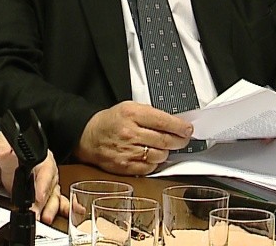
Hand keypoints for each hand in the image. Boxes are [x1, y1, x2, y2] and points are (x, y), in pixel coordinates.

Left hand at [0, 133, 68, 223]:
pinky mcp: (47, 194)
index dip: (44, 183)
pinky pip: (59, 201)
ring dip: (51, 209)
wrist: (10, 158)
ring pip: (54, 197)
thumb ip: (1, 147)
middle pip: (50, 187)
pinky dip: (64, 209)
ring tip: (45, 218)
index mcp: (42, 157)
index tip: (39, 195)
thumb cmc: (12, 151)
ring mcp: (50, 183)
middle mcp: (49, 171)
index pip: (46, 170)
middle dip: (44, 202)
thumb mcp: (5, 143)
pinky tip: (70, 213)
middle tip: (36, 213)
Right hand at [74, 101, 192, 174]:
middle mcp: (130, 133)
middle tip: (183, 139)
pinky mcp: (126, 166)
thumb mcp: (129, 107)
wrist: (88, 136)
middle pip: (165, 141)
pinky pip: (150, 167)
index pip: (164, 122)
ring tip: (163, 147)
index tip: (188, 129)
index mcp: (132, 114)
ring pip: (160, 155)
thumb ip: (151, 114)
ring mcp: (128, 152)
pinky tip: (151, 155)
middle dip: (179, 141)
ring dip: (166, 152)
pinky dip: (155, 162)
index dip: (181, 127)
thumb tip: (174, 123)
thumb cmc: (110, 121)